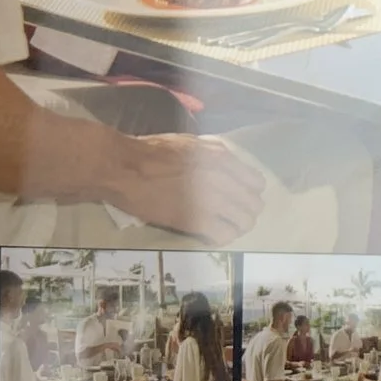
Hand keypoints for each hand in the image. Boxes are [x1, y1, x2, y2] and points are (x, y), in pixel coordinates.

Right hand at [122, 134, 268, 242]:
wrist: (125, 168)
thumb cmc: (152, 151)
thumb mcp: (191, 142)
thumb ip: (214, 152)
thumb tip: (228, 162)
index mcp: (221, 157)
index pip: (256, 182)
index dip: (250, 192)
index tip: (241, 198)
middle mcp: (221, 177)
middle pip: (252, 204)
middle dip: (246, 211)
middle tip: (234, 216)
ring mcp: (209, 199)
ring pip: (243, 222)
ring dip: (237, 226)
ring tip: (225, 227)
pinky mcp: (194, 220)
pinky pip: (223, 235)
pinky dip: (221, 238)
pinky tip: (212, 235)